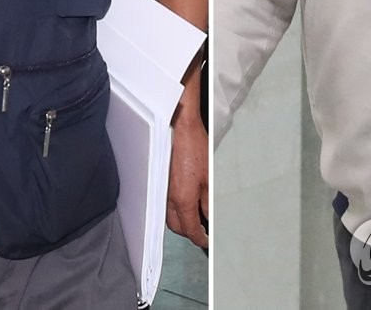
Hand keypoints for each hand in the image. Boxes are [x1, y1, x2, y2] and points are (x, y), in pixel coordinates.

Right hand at [166, 110, 208, 248]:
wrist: (180, 128)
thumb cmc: (195, 148)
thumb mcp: (209, 179)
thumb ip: (208, 203)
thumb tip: (209, 219)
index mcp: (183, 200)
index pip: (190, 230)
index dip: (200, 239)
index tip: (207, 241)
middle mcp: (169, 198)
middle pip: (177, 227)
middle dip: (189, 232)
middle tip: (202, 230)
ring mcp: (163, 190)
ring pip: (169, 216)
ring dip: (181, 222)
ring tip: (194, 217)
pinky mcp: (161, 182)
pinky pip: (165, 204)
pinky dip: (175, 210)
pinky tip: (184, 203)